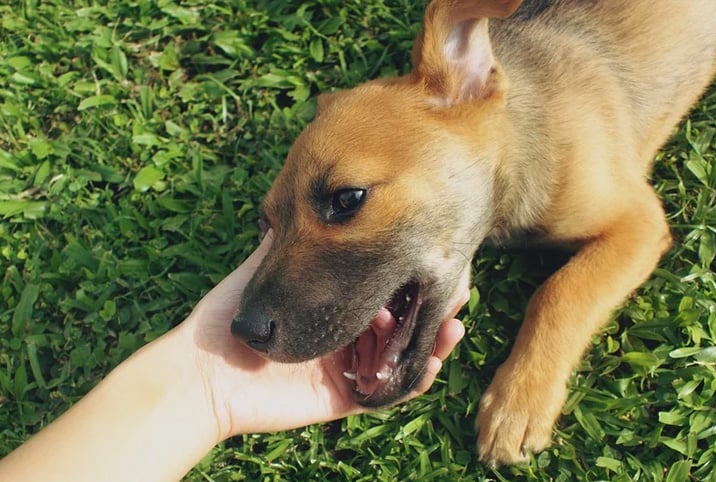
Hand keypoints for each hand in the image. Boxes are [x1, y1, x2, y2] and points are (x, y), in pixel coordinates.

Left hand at [179, 232, 466, 439]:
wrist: (203, 370)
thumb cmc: (227, 317)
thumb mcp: (264, 266)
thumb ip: (292, 239)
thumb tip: (312, 195)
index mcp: (330, 303)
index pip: (382, 289)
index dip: (411, 279)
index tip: (435, 258)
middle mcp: (343, 334)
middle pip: (401, 323)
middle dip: (433, 309)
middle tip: (460, 292)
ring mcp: (344, 367)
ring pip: (402, 357)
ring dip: (433, 343)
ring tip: (453, 325)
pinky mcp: (342, 397)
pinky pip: (387, 394)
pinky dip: (412, 381)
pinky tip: (431, 360)